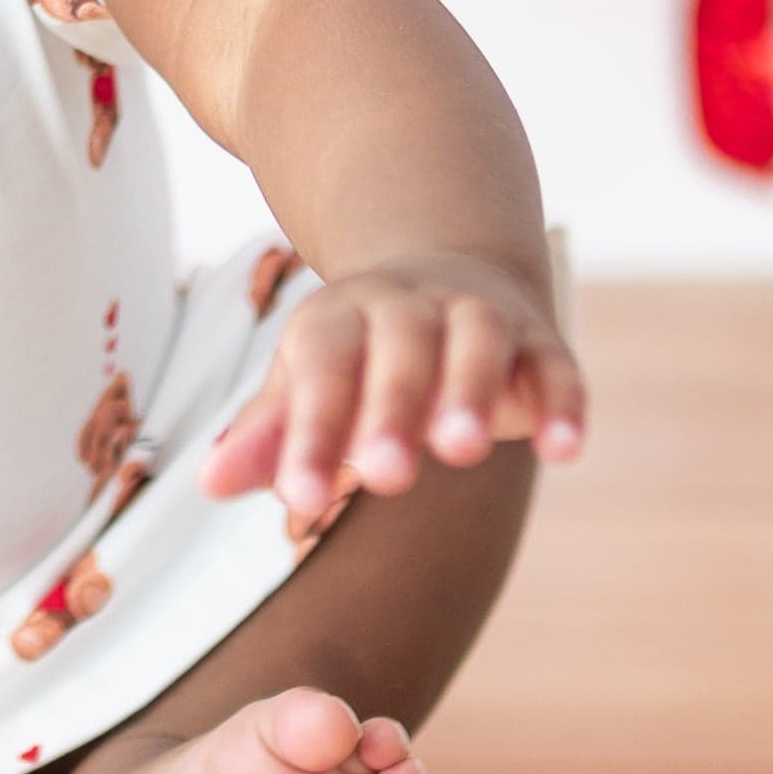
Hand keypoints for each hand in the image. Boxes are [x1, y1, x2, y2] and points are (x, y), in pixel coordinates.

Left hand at [202, 252, 586, 527]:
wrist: (444, 275)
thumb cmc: (359, 356)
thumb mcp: (306, 385)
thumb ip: (268, 436)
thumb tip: (209, 483)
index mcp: (340, 318)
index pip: (320, 370)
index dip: (307, 432)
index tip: (297, 498)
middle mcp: (410, 308)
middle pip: (400, 347)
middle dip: (391, 408)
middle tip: (381, 476)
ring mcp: (478, 317)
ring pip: (478, 339)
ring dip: (471, 390)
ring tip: (460, 450)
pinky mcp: (539, 341)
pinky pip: (556, 366)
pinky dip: (563, 403)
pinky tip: (562, 451)